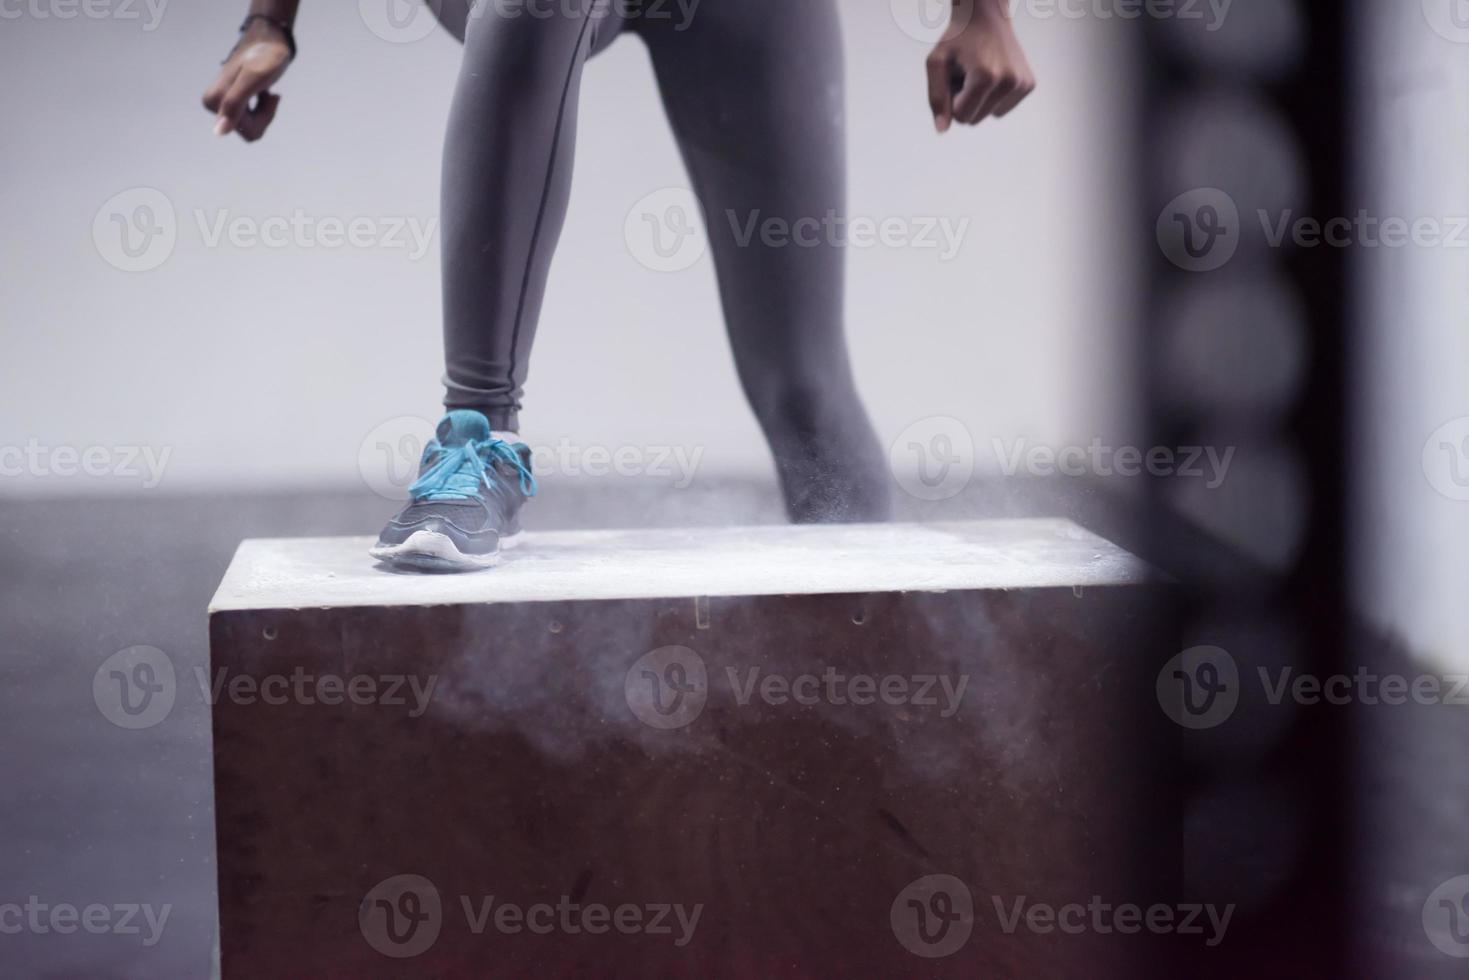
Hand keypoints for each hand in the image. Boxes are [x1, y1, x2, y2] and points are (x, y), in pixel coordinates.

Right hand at [203, 20, 292, 141]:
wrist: (268, 39)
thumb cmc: (265, 56)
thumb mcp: (253, 79)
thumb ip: (234, 104)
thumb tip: (219, 132)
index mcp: (214, 100)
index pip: (247, 131)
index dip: (263, 116)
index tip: (267, 92)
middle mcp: (214, 104)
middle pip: (249, 132)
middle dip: (264, 115)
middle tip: (269, 93)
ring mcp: (222, 104)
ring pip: (251, 127)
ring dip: (264, 111)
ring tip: (266, 91)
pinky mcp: (230, 102)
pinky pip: (251, 120)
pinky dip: (263, 107)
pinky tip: (264, 91)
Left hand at [926, 0, 1035, 132]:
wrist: (987, 16)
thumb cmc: (957, 38)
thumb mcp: (937, 62)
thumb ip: (936, 97)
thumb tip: (942, 130)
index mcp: (986, 77)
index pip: (961, 118)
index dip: (952, 100)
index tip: (956, 77)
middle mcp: (1009, 82)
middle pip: (974, 120)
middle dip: (965, 101)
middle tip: (967, 73)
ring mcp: (1022, 84)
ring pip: (989, 116)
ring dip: (979, 99)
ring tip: (979, 72)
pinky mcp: (1029, 85)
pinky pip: (1001, 110)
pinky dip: (993, 98)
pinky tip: (993, 74)